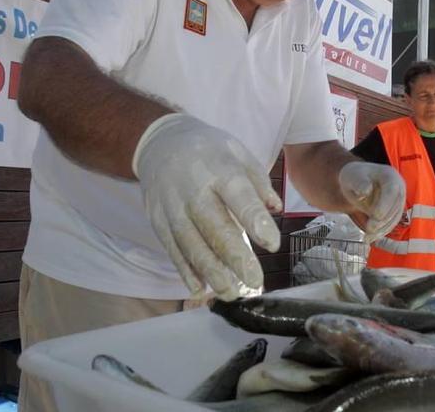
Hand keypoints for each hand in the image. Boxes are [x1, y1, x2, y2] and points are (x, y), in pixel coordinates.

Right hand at [134, 114, 281, 300]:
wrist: (158, 142)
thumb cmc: (209, 150)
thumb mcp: (238, 152)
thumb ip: (258, 182)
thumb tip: (276, 209)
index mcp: (219, 168)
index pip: (239, 196)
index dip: (255, 221)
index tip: (273, 244)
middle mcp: (193, 189)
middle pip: (214, 226)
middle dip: (235, 256)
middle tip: (254, 281)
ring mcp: (172, 206)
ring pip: (190, 243)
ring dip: (210, 271)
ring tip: (230, 293)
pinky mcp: (158, 220)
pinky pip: (172, 249)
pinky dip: (185, 271)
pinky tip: (199, 289)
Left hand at [338, 162, 404, 242]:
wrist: (355, 183)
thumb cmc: (354, 177)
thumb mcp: (352, 177)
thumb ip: (359, 183)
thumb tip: (365, 191)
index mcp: (390, 176)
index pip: (391, 191)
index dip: (385, 204)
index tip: (375, 216)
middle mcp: (398, 188)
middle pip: (395, 207)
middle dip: (382, 220)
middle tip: (368, 229)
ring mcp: (398, 201)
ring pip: (394, 218)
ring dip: (382, 229)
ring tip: (367, 237)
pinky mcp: (394, 212)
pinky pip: (390, 223)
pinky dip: (381, 232)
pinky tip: (370, 238)